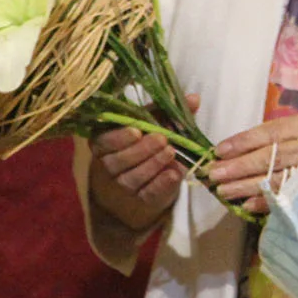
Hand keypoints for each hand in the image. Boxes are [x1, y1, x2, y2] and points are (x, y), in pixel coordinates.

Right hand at [86, 91, 197, 232]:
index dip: (119, 137)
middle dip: (142, 149)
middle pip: (118, 161)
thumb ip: (169, 112)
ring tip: (171, 152)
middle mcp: (109, 165)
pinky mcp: (140, 199)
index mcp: (105, 143)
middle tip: (162, 139)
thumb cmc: (147, 142)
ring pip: (132, 178)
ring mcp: (123, 185)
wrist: (149, 176)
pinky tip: (174, 174)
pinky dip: (161, 185)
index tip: (137, 131)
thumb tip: (193, 98)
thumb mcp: (155, 123)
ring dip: (153, 165)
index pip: (104, 141)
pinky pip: (148, 194)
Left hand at [207, 111, 297, 213]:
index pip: (270, 133)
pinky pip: (295, 200)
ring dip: (246, 188)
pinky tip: (251, 206)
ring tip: (222, 191)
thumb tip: (264, 140)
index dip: (242, 142)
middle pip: (269, 159)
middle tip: (211, 174)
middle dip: (236, 168)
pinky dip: (271, 204)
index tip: (219, 150)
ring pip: (278, 182)